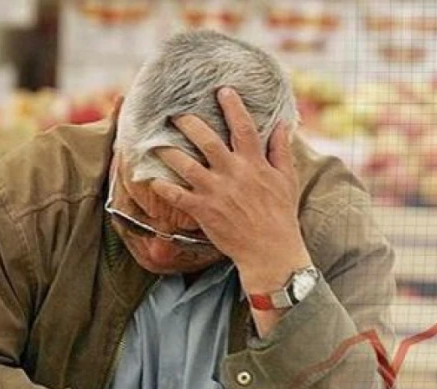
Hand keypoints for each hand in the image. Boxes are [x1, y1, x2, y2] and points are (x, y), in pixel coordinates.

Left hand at [150, 88, 310, 293]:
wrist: (270, 250)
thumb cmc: (281, 215)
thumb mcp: (287, 179)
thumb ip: (281, 150)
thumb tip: (283, 124)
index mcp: (254, 163)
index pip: (243, 127)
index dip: (232, 106)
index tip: (222, 90)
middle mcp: (233, 173)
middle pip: (206, 140)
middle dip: (188, 122)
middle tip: (175, 113)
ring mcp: (216, 191)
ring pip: (185, 164)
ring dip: (168, 151)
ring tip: (155, 141)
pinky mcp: (203, 210)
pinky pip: (176, 195)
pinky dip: (162, 187)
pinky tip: (150, 178)